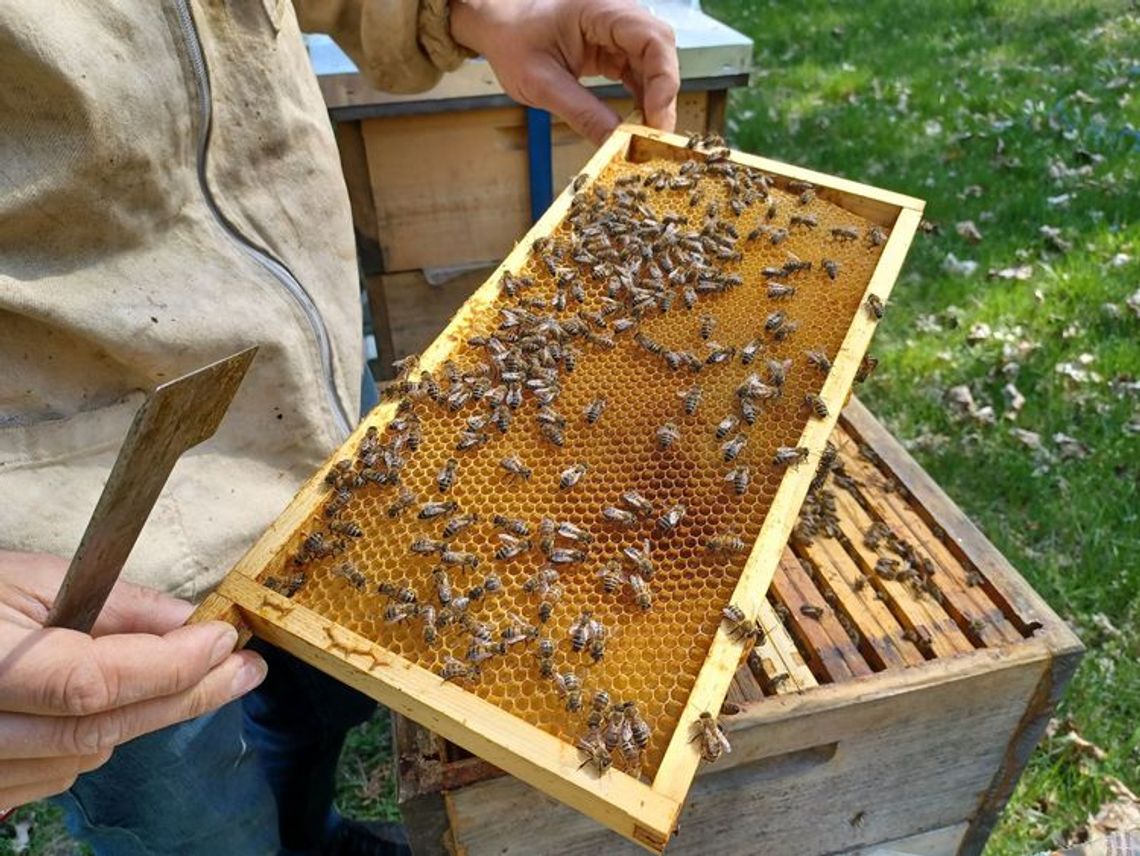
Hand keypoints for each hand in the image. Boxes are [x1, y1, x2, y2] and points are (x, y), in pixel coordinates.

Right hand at [0, 551, 265, 807]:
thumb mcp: (29, 577)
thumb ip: (113, 603)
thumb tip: (191, 620)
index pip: (92, 683)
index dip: (168, 666)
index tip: (226, 639)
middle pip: (99, 731)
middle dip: (187, 697)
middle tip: (247, 670)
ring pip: (85, 756)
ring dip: (140, 716)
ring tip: (173, 673)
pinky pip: (56, 775)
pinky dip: (93, 738)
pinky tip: (106, 703)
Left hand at [451, 0, 679, 143]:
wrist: (498, 26)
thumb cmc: (512, 40)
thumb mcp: (541, 83)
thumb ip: (582, 113)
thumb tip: (616, 145)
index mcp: (601, 9)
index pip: (652, 39)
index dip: (663, 80)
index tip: (655, 119)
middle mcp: (617, 14)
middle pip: (660, 52)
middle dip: (662, 96)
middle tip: (655, 139)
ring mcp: (618, 30)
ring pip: (654, 65)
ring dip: (653, 101)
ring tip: (645, 137)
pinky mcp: (614, 48)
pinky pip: (639, 73)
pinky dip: (641, 99)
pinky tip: (636, 124)